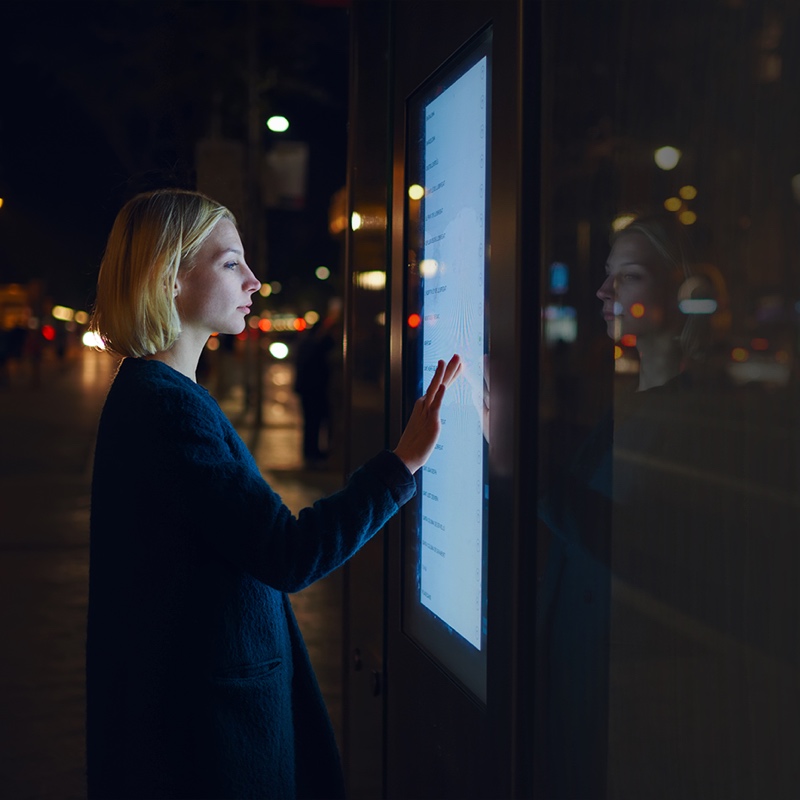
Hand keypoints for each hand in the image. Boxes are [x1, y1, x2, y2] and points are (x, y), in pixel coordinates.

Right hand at [393, 354, 461, 473]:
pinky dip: (439, 395)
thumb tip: (430, 413)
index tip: (457, 365)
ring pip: (436, 389)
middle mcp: (424, 406)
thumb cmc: (415, 444)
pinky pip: (436, 406)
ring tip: (448, 361)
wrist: (406, 457)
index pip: (439, 386)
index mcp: (424, 406)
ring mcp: (427, 412)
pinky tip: (444, 386)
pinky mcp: (431, 422)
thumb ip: (428, 417)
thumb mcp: (424, 426)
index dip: (448, 375)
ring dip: (443, 375)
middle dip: (448, 369)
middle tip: (457, 355)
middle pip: (438, 383)